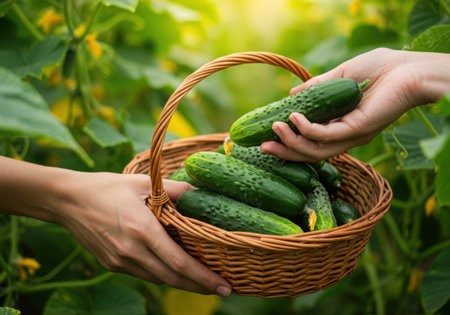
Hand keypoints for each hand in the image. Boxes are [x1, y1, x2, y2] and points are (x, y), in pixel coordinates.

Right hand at [56, 172, 230, 296]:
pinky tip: (174, 269)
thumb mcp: (143, 182)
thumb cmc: (108, 188)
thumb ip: (175, 189)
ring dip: (182, 283)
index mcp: (142, 230)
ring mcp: (120, 261)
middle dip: (200, 287)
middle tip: (223, 290)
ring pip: (158, 279)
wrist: (67, 201)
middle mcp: (131, 251)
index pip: (179, 263)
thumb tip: (201, 191)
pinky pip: (144, 274)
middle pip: (172, 278)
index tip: (225, 287)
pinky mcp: (112, 264)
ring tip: (204, 281)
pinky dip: (163, 274)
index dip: (204, 278)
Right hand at [260, 48, 449, 161]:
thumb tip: (291, 95)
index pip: (310, 141)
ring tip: (274, 129)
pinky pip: (327, 135)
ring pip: (316, 150)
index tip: (267, 134)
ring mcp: (351, 136)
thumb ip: (315, 88)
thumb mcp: (339, 76)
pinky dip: (307, 129)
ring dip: (292, 142)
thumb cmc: (379, 69)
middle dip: (285, 151)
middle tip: (262, 146)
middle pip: (309, 152)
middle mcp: (345, 136)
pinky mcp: (357, 130)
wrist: (408, 68)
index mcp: (340, 125)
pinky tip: (294, 118)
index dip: (288, 141)